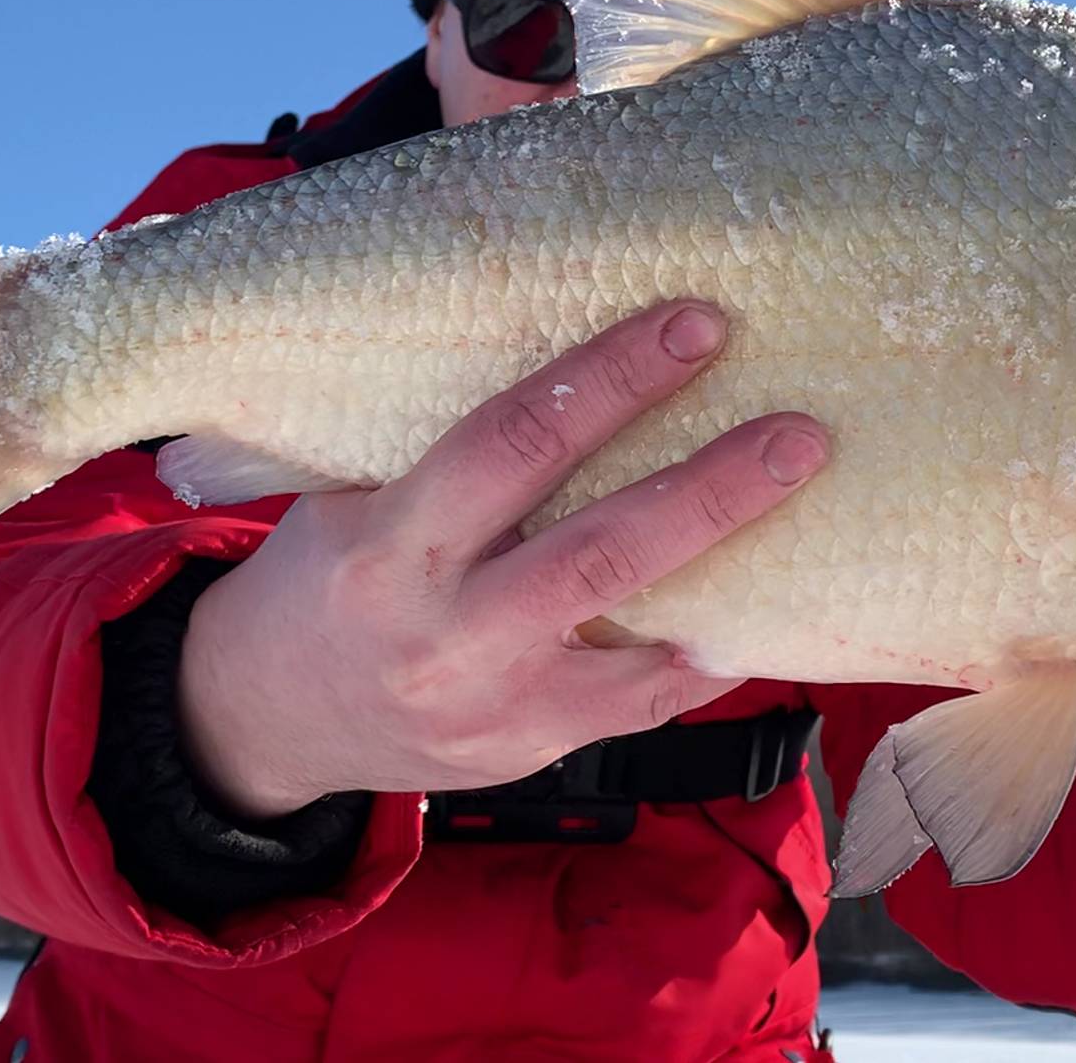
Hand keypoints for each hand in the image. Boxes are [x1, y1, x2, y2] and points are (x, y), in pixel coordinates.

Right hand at [175, 301, 827, 818]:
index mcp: (389, 546)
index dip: (612, 381)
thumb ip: (446, 451)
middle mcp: (446, 632)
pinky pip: (642, 704)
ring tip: (809, 516)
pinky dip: (707, 654)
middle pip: (600, 551)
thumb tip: (579, 355)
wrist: (267, 719)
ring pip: (638, 640)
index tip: (695, 325)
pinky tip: (764, 608)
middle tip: (800, 433)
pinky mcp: (532, 750)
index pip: (514, 445)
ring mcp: (496, 705)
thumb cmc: (322, 576)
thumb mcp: (348, 498)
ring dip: (733, 575)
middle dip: (711, 487)